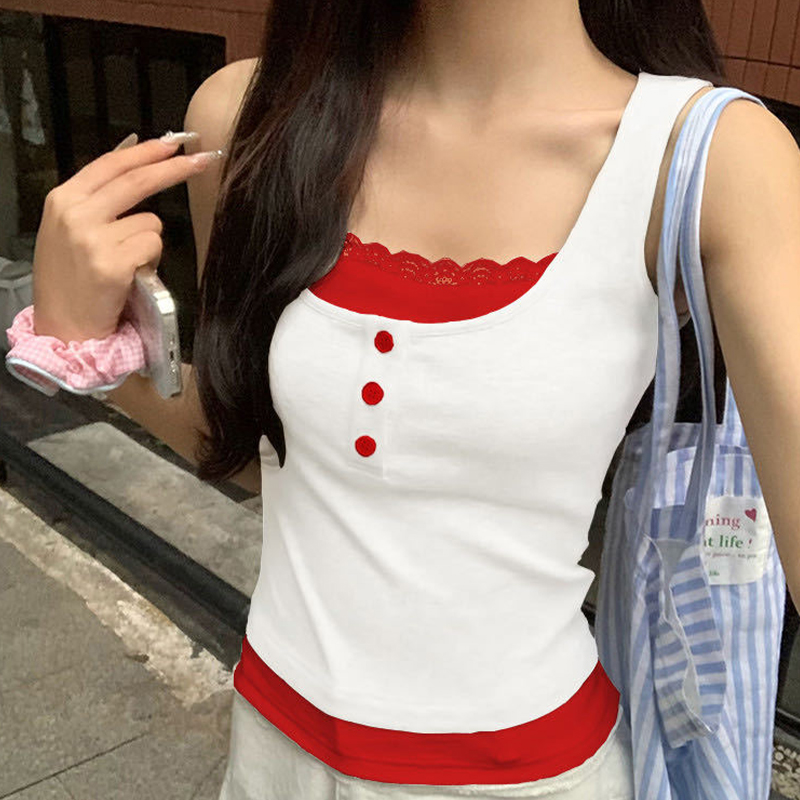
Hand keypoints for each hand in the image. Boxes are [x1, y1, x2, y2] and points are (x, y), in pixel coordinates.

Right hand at [31, 131, 220, 342]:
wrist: (63, 329)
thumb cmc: (70, 283)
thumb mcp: (69, 231)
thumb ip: (98, 200)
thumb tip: (134, 160)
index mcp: (63, 200)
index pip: (111, 164)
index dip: (145, 152)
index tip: (172, 142)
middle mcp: (76, 213)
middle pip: (137, 180)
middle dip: (175, 168)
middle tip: (203, 160)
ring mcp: (93, 238)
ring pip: (152, 221)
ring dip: (149, 243)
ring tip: (127, 265)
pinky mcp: (113, 263)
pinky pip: (154, 246)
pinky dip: (151, 262)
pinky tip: (131, 277)